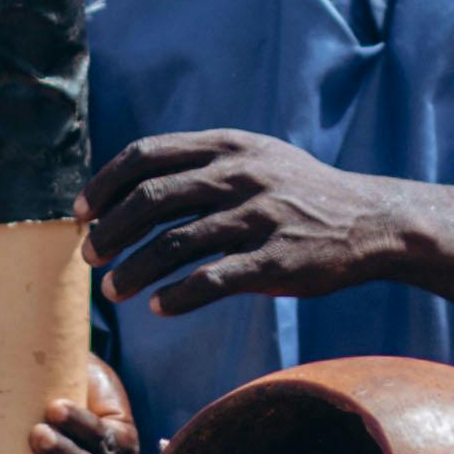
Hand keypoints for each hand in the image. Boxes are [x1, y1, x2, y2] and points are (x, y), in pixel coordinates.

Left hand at [85, 130, 428, 315]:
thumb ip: (202, 164)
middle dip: (110, 232)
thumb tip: (132, 187)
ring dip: (133, 271)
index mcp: (228, 146)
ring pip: (173, 244)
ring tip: (113, 292)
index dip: (105, 185)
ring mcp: (258, 218)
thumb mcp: (255, 158)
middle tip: (89, 259)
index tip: (82, 214)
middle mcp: (240, 176)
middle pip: (150, 199)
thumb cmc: (299, 195)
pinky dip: (176, 297)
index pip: (146, 155)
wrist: (371, 222)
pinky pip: (212, 281)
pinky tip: (158, 307)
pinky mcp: (275, 262)